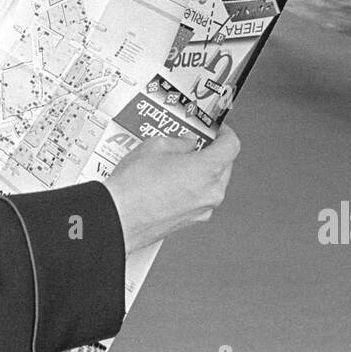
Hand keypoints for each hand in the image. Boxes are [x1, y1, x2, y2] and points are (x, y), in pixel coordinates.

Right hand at [102, 125, 239, 254]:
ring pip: (213, 184)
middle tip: (196, 142)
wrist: (118, 217)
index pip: (232, 146)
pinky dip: (194, 187)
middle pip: (225, 166)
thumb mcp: (155, 147)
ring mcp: (202, 209)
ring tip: (179, 161)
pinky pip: (200, 198)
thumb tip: (187, 143)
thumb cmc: (134, 186)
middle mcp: (210, 192)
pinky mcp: (191, 221)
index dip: (226, 133)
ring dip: (203, 171)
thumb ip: (179, 142)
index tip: (217, 130)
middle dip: (213, 152)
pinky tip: (173, 180)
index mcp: (207, 169)